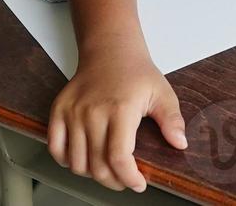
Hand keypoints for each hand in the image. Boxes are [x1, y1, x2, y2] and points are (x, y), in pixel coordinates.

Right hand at [48, 41, 185, 192]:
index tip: (138, 184)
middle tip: (125, 181)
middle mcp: (93, 112)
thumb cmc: (136, 73)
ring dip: (92, 175)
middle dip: (114, 181)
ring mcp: (73, 112)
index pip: (118, 157)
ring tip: (107, 171)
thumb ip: (172, 120)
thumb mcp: (162, 92)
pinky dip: (67, 162)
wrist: (110, 51)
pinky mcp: (58, 111)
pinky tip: (84, 161)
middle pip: (97, 165)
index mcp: (120, 109)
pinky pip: (55, 148)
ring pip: (76, 162)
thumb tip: (180, 144)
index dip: (129, 177)